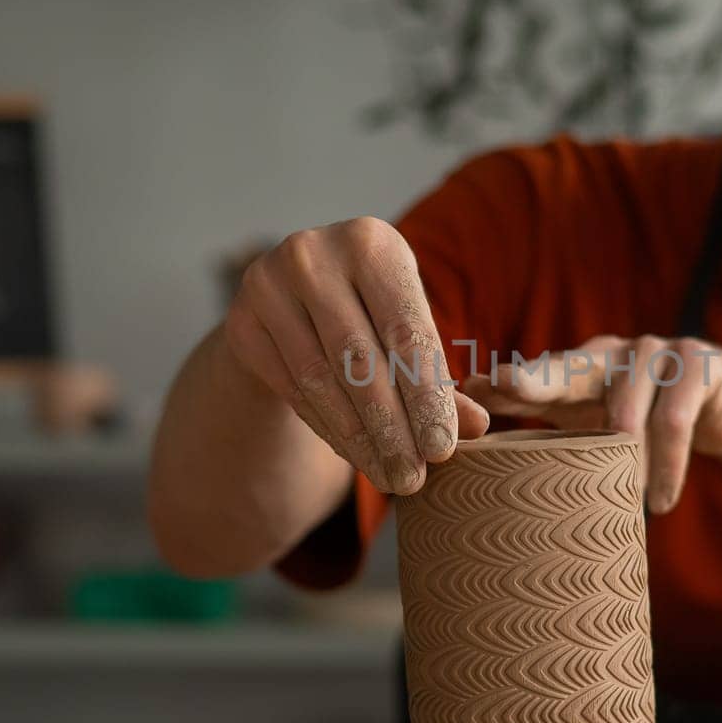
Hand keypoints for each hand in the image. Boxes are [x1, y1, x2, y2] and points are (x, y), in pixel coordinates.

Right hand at [222, 218, 488, 494]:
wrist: (293, 298)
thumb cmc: (372, 312)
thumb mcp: (409, 330)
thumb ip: (439, 377)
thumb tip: (479, 425)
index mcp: (372, 243)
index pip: (406, 331)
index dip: (427, 396)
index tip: (442, 450)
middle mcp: (315, 255)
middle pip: (361, 360)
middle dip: (393, 429)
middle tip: (413, 479)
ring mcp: (269, 286)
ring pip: (323, 381)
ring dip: (360, 440)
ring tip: (390, 478)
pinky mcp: (242, 324)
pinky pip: (292, 390)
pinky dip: (328, 430)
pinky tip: (355, 456)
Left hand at [460, 335, 721, 512]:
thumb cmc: (646, 418)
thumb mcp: (601, 423)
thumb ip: (556, 428)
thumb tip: (484, 453)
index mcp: (583, 367)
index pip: (536, 374)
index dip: (505, 381)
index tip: (470, 390)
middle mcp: (614, 353)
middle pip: (568, 367)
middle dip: (535, 377)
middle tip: (508, 388)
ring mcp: (657, 353)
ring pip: (630, 404)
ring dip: (628, 453)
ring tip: (628, 496)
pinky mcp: (698, 367)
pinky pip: (676, 419)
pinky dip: (668, 465)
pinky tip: (660, 502)